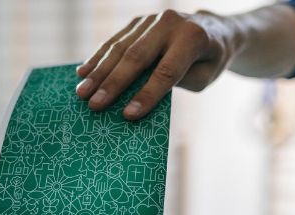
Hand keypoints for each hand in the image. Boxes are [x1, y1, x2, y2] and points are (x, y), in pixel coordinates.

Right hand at [77, 9, 235, 119]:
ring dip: (99, 71)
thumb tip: (138, 96)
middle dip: (114, 83)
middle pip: (137, 56)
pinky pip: (115, 40)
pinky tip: (82, 73)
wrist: (212, 29)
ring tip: (82, 93)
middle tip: (95, 105)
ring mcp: (152, 19)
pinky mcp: (138, 21)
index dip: (147, 94)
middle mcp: (170, 23)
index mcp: (193, 38)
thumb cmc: (208, 60)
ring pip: (121, 46)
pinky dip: (97, 57)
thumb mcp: (203, 77)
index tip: (128, 115)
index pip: (166, 71)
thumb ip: (176, 83)